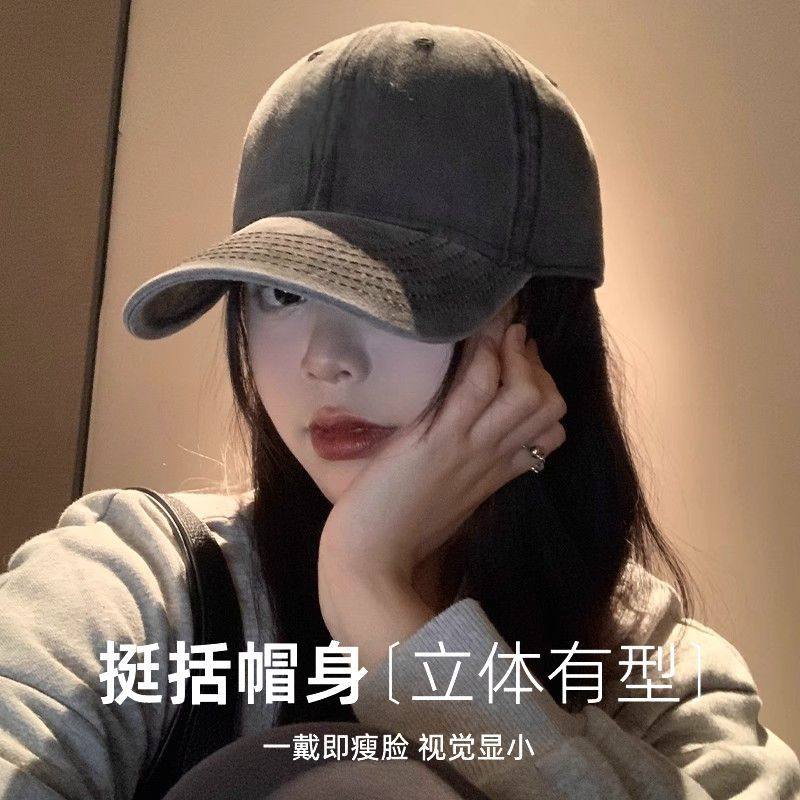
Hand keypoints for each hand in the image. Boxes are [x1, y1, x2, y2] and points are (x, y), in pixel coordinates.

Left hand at [317, 313, 567, 588]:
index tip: (521, 365)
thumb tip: (461, 435)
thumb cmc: (399, 531)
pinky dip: (483, 356)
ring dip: (516, 353)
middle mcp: (494, 458)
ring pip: (529, 394)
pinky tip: (475, 339)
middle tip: (511, 342)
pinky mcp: (438, 441)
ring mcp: (470, 448)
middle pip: (550, 406)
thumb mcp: (447, 499)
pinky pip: (476, 389)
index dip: (545, 391)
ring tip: (499, 331)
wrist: (370, 559)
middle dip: (537, 365)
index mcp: (498, 473)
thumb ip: (465, 470)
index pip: (552, 430)